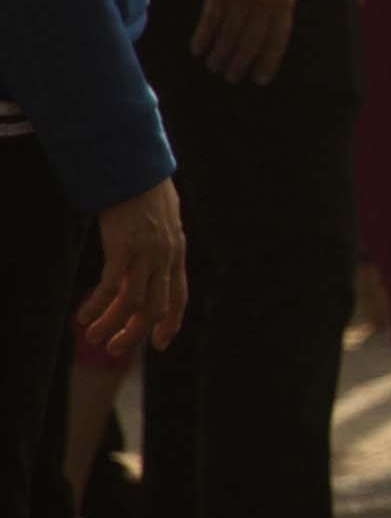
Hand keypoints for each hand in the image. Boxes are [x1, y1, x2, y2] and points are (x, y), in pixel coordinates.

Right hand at [74, 181, 181, 359]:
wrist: (137, 169)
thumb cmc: (146, 195)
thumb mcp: (162, 225)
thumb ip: (158, 249)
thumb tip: (144, 269)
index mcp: (177, 254)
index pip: (180, 298)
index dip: (170, 324)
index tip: (158, 344)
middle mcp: (166, 258)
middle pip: (156, 309)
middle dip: (136, 333)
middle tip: (115, 348)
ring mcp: (146, 254)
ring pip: (133, 304)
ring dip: (112, 325)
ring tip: (92, 337)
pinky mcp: (123, 248)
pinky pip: (110, 287)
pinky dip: (97, 306)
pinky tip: (82, 317)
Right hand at [189, 0, 292, 86]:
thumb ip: (283, 7)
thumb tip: (278, 35)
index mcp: (284, 2)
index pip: (276, 41)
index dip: (267, 62)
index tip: (259, 79)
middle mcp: (262, 4)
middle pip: (250, 43)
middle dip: (240, 64)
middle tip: (232, 78)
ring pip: (228, 36)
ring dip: (220, 55)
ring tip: (215, 68)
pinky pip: (209, 22)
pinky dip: (203, 38)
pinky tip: (198, 50)